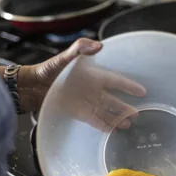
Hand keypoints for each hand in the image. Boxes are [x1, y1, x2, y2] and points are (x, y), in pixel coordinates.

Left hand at [18, 38, 145, 126]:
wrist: (33, 86)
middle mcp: (92, 90)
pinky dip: (103, 125)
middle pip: (113, 100)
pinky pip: (94, 120)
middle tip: (139, 114)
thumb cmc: (48, 69)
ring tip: (128, 125)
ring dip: (116, 118)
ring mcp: (85, 103)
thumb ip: (80, 49)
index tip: (142, 92)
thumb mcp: (64, 57)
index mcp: (93, 76)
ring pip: (105, 112)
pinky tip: (112, 130)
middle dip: (125, 107)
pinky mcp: (77, 113)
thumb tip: (98, 45)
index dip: (129, 86)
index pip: (115, 81)